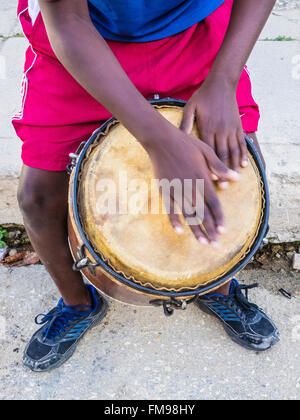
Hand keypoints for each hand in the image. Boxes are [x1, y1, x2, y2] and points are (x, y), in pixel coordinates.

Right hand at [145, 123, 238, 244]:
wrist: (161, 140)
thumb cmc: (186, 144)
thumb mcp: (206, 151)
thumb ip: (220, 167)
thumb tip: (235, 178)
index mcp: (202, 178)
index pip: (214, 203)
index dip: (219, 218)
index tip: (224, 230)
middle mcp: (190, 188)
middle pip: (203, 213)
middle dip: (210, 230)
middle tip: (216, 244)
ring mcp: (177, 191)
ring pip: (188, 215)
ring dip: (196, 230)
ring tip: (203, 242)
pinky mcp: (166, 190)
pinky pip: (170, 209)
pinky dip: (175, 221)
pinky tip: (180, 231)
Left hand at [180, 77, 247, 187]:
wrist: (221, 84)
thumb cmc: (203, 97)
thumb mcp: (190, 108)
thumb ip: (185, 123)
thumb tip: (179, 137)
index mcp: (207, 129)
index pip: (209, 152)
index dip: (210, 167)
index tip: (209, 180)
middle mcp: (221, 131)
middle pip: (222, 156)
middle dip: (223, 172)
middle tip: (223, 187)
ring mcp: (231, 129)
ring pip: (233, 151)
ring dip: (234, 167)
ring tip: (234, 179)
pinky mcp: (238, 126)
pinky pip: (241, 143)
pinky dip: (243, 155)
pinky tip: (243, 165)